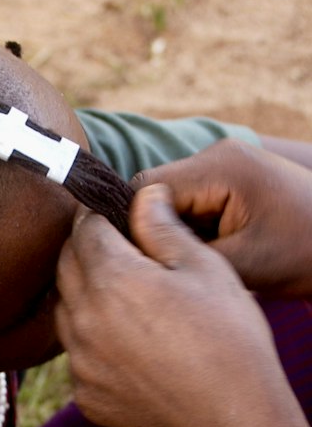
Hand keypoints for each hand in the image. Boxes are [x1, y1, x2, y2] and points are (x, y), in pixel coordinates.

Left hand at [55, 184, 302, 426]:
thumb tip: (141, 195)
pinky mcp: (85, 395)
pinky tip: (130, 345)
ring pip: (66, 312)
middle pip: (66, 266)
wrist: (234, 422)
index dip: (98, 214)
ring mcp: (80, 363)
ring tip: (126, 297)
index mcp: (111, 280)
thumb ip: (163, 228)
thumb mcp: (205, 269)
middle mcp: (83, 320)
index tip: (112, 213)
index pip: (84, 228)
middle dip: (85, 249)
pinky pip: (78, 356)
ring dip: (85, 295)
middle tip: (115, 246)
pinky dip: (94, 343)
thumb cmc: (229, 340)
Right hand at [137, 139, 311, 296]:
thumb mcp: (241, 264)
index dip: (132, 229)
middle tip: (166, 271)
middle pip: (153, 193)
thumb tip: (132, 256)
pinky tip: (209, 255)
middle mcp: (217, 154)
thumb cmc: (306, 255)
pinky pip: (191, 203)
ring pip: (169, 201)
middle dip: (153, 231)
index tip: (143, 267)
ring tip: (194, 264)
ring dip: (173, 233)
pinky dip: (192, 231)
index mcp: (219, 167)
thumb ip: (182, 254)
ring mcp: (225, 164)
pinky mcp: (231, 179)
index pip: (143, 190)